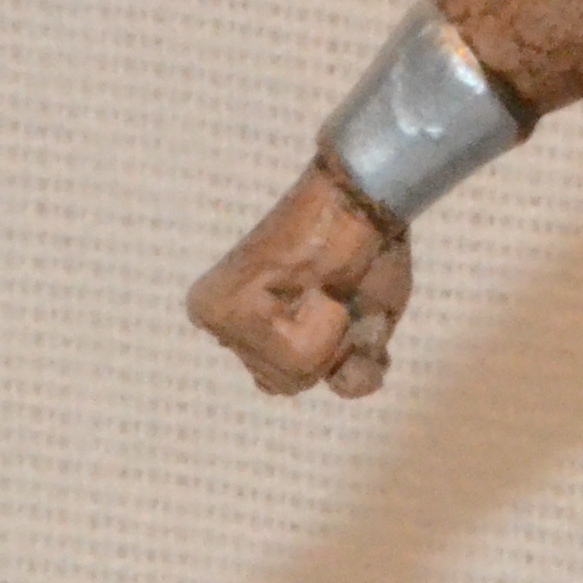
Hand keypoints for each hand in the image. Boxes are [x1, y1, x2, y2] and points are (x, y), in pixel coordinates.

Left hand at [187, 161, 411, 395]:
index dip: (333, 346)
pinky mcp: (222, 309)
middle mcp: (218, 326)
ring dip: (335, 329)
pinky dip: (328, 326)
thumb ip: (349, 371)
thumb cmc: (365, 252)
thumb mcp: (364, 329)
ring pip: (295, 371)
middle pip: (290, 382)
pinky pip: (296, 356)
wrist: (360, 200)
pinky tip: (321, 286)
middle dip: (332, 342)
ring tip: (327, 281)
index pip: (289, 381)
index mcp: (237, 329)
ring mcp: (217, 318)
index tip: (330, 294)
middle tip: (331, 285)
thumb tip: (344, 382)